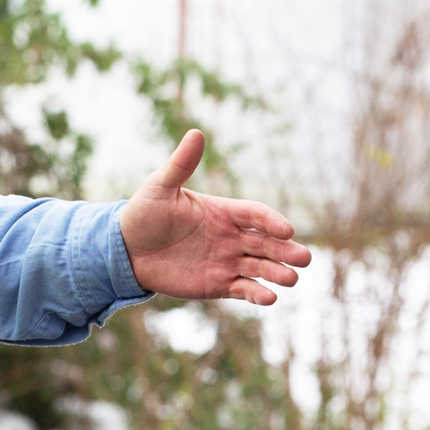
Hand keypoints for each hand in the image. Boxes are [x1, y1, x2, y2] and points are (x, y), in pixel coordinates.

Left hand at [120, 129, 312, 304]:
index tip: (286, 230)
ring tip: (291, 279)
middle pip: (267, 242)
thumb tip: (196, 132)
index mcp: (223, 211)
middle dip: (286, 250)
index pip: (256, 214)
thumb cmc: (142, 214)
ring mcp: (227, 261)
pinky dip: (258, 294)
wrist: (125, 251)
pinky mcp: (218, 284)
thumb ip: (180, 165)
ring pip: (261, 267)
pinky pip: (244, 289)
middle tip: (304, 258)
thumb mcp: (159, 187)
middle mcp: (231, 236)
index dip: (272, 221)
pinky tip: (269, 297)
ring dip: (278, 272)